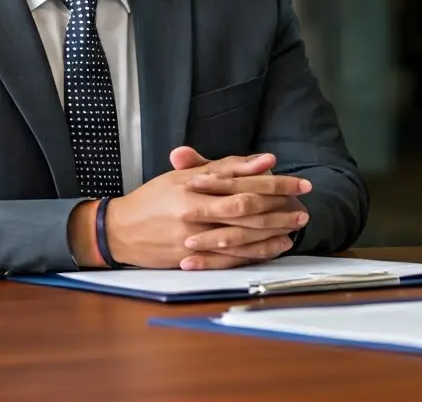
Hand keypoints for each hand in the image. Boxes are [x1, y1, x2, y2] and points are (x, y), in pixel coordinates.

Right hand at [101, 149, 310, 269]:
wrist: (118, 230)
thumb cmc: (154, 199)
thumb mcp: (184, 176)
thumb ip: (226, 167)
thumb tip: (264, 160)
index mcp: (195, 188)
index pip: (245, 184)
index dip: (276, 184)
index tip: (300, 184)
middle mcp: (196, 213)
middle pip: (247, 211)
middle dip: (280, 210)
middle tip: (304, 209)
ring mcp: (192, 240)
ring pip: (241, 237)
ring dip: (272, 234)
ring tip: (294, 229)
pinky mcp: (190, 260)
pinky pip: (228, 259)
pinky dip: (253, 254)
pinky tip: (272, 249)